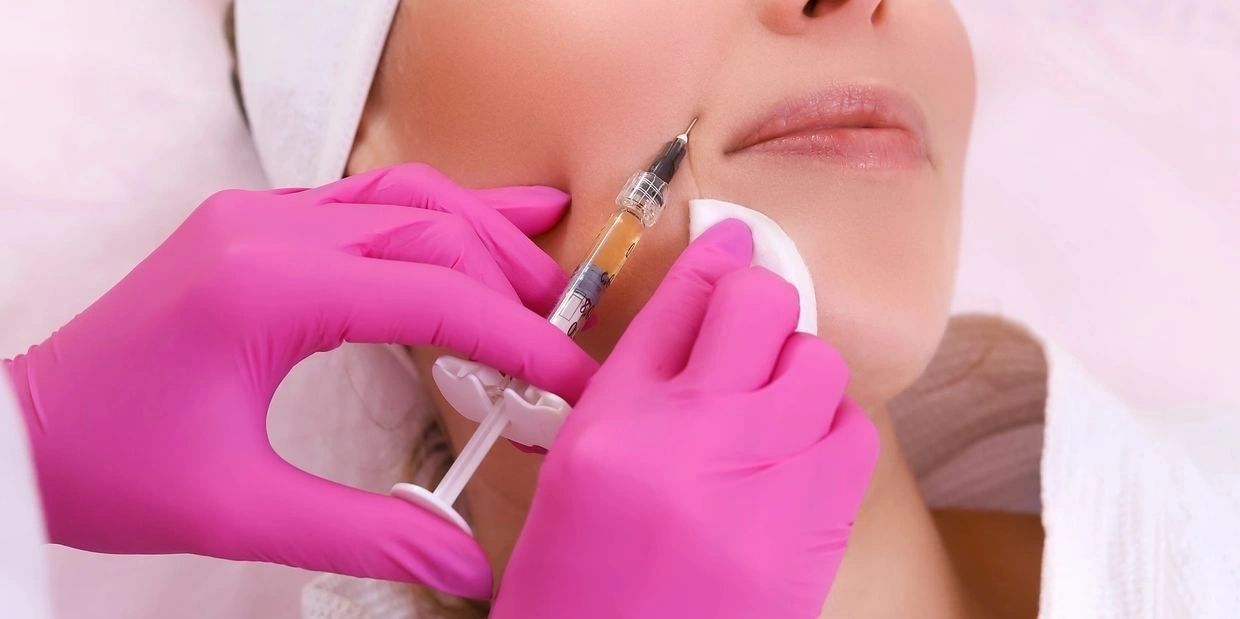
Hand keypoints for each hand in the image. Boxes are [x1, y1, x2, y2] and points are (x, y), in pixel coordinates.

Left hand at [2, 163, 596, 598]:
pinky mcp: (252, 228)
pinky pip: (361, 201)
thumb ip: (369, 536)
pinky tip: (472, 224)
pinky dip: (427, 214)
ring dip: (478, 228)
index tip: (573, 377)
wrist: (26, 432)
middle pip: (430, 227)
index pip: (434, 296)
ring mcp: (256, 220)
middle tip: (567, 330)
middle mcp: (265, 233)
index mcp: (266, 290)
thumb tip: (466, 565)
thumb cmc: (114, 466)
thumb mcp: (245, 512)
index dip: (519, 339)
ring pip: (401, 194)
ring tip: (543, 266)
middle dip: (511, 275)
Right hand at [493, 219, 878, 617]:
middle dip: (761, 299)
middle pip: (760, 305)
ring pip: (818, 364)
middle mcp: (689, 442)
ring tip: (770, 406)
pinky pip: (851, 434)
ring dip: (798, 370)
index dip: (714, 255)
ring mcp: (762, 486)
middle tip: (751, 325)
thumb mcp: (574, 472)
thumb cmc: (581, 585)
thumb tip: (697, 313)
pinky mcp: (814, 533)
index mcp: (612, 425)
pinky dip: (828, 428)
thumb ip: (631, 388)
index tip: (735, 237)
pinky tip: (796, 452)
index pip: (678, 301)